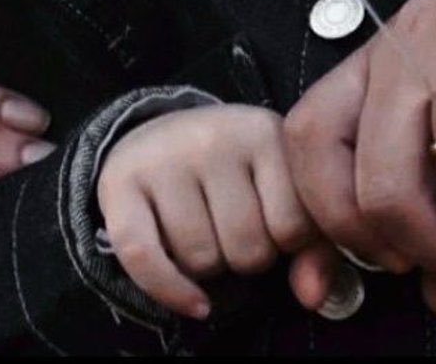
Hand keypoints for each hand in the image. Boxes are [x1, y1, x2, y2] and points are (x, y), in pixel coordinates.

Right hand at [97, 104, 315, 319]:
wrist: (165, 134)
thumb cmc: (240, 175)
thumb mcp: (285, 192)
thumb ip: (315, 245)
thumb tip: (313, 296)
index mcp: (266, 133)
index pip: (294, 226)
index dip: (288, 244)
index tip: (275, 224)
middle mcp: (215, 137)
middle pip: (247, 248)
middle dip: (247, 257)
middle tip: (235, 231)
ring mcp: (165, 157)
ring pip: (200, 260)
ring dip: (209, 268)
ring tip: (207, 234)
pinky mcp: (121, 181)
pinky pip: (143, 256)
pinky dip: (169, 291)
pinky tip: (195, 303)